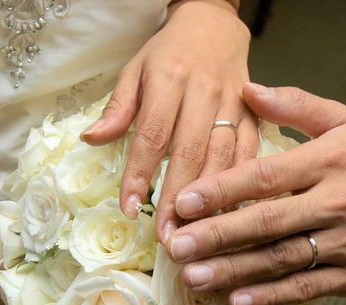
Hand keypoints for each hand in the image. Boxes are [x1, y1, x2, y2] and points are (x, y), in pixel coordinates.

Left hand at [80, 0, 256, 243]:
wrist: (214, 26)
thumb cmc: (169, 52)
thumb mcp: (135, 69)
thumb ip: (118, 107)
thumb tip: (91, 140)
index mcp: (169, 78)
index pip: (152, 134)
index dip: (140, 174)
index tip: (128, 208)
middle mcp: (205, 91)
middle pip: (190, 152)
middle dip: (177, 198)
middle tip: (166, 236)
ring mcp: (234, 105)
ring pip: (223, 157)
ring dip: (210, 199)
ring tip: (194, 232)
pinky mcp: (253, 115)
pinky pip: (250, 153)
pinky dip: (242, 184)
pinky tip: (231, 212)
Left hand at [165, 84, 345, 304]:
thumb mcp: (343, 122)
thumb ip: (296, 104)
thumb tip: (248, 89)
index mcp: (330, 160)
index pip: (267, 175)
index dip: (222, 190)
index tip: (184, 201)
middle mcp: (338, 202)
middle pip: (268, 222)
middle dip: (217, 236)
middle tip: (176, 245)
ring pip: (281, 259)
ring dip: (234, 270)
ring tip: (193, 276)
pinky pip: (306, 288)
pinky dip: (270, 296)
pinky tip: (236, 299)